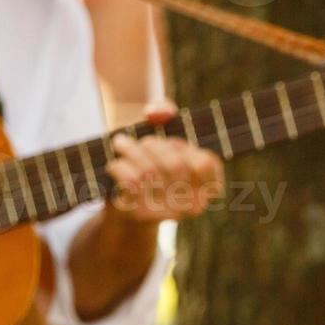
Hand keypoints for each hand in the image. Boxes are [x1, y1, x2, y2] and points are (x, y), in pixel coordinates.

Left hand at [106, 101, 224, 221]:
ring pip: (149, 172)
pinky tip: (116, 164)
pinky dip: (119, 167)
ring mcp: (167, 212)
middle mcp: (193, 204)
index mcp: (208, 186)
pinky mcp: (141, 214)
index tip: (174, 144)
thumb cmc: (151, 158)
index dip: (185, 148)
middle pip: (175, 166)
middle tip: (142, 143)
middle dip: (153, 146)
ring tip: (122, 144)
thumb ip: (164, 109)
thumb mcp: (161, 130)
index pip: (205, 163)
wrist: (123, 196)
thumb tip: (155, 114)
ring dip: (131, 151)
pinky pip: (130, 183)